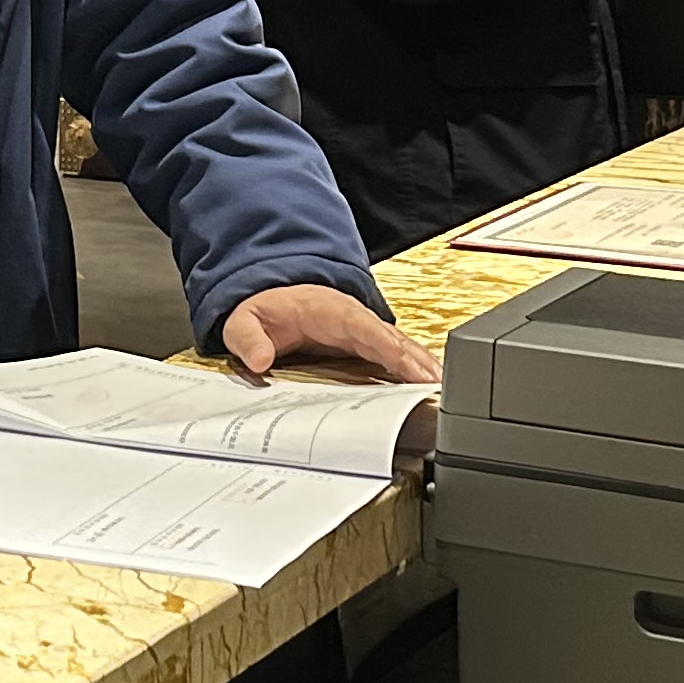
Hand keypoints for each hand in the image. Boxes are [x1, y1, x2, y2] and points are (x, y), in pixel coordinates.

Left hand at [221, 283, 442, 384]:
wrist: (271, 295)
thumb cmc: (263, 307)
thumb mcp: (243, 320)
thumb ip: (248, 339)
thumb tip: (260, 360)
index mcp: (328, 311)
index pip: (364, 327)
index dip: (388, 347)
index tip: (407, 365)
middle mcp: (352, 318)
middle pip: (390, 338)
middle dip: (415, 360)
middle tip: (436, 385)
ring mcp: (361, 329)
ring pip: (397, 345)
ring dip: (420, 364)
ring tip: (440, 388)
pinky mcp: (363, 342)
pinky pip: (391, 353)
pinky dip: (411, 366)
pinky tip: (426, 382)